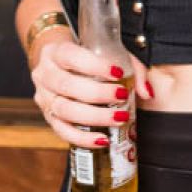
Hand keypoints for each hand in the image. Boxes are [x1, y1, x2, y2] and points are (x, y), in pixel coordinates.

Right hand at [31, 36, 151, 146]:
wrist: (60, 64)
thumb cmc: (87, 58)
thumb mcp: (109, 53)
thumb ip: (131, 68)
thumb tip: (146, 92)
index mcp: (56, 52)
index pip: (71, 56)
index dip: (94, 66)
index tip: (117, 73)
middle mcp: (45, 74)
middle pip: (66, 85)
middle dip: (98, 93)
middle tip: (122, 96)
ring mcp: (44, 97)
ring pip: (64, 110)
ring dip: (94, 116)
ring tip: (119, 118)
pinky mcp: (49, 117)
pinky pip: (62, 131)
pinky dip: (83, 138)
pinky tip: (103, 139)